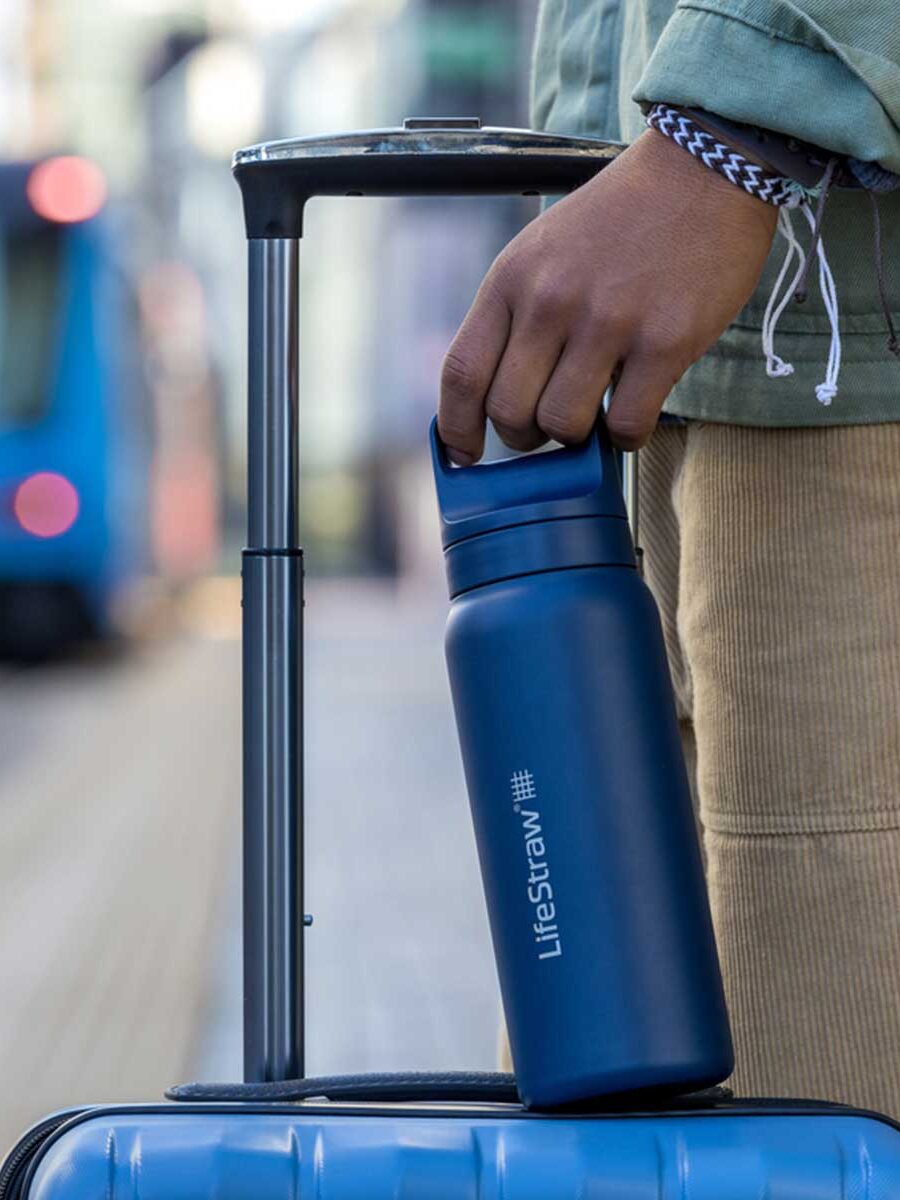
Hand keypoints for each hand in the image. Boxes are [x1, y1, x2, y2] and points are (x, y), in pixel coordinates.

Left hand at [438, 128, 776, 460]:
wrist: (704, 170)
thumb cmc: (621, 221)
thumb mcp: (544, 251)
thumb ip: (517, 316)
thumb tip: (498, 399)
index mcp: (512, 278)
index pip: (462, 372)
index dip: (457, 428)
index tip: (465, 454)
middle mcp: (552, 300)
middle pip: (508, 412)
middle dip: (523, 436)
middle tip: (548, 426)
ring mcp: (608, 322)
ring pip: (563, 425)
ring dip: (575, 438)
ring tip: (594, 414)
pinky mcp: (665, 342)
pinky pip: (625, 425)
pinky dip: (625, 437)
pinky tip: (633, 415)